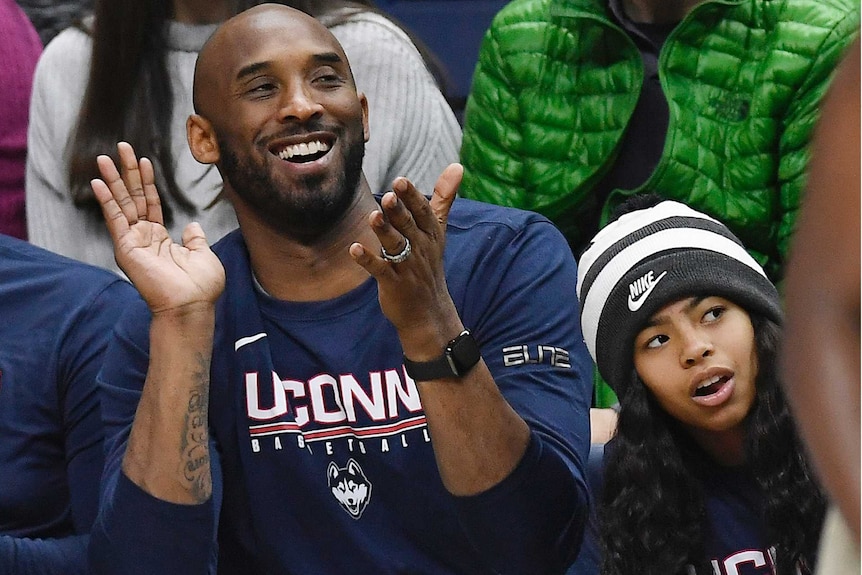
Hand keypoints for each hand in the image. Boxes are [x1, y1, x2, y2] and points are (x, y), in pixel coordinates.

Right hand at [91, 142, 225, 314]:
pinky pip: (115, 219)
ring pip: (121, 204)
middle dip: (126, 172)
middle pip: (133, 197)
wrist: (192, 306)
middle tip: (120, 147)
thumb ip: (195, 239)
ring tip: (105, 157)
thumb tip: (192, 225)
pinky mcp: (126, 248)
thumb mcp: (203, 255)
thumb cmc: (200, 287)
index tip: (143, 160)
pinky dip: (106, 200)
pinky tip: (99, 182)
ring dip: (113, 180)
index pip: (150, 203)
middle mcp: (143, 238)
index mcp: (160, 238)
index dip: (146, 181)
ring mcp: (133, 242)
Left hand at [349, 163, 462, 346]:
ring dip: (384, 232)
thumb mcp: (438, 230)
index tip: (400, 181)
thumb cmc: (428, 264)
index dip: (411, 198)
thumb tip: (458, 165)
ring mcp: (407, 267)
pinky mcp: (394, 285)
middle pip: (408, 227)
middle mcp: (420, 248)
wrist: (428, 311)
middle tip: (388, 195)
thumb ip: (444, 197)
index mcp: (430, 234)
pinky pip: (380, 270)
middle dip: (398, 212)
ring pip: (395, 246)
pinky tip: (355, 248)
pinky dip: (367, 260)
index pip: (423, 213)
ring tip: (373, 217)